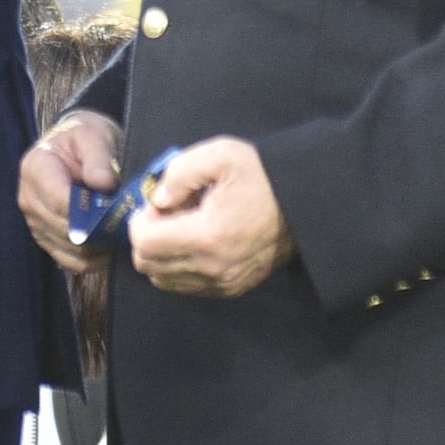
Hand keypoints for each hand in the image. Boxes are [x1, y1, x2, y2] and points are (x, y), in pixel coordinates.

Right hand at [21, 110, 123, 262]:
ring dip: (98, 247)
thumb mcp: (94, 135)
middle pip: (65, 230)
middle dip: (98, 230)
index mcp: (36, 168)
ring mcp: (35, 222)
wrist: (77, 146)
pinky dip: (92, 259)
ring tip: (120, 234)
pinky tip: (109, 244)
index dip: (90, 212)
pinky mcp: (47, 238)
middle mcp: (28, 198)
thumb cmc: (85, 137)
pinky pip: (70, 261)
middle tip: (127, 226)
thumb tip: (102, 183)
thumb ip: (98, 157)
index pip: (59, 201)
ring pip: (69, 250)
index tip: (116, 212)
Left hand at [127, 137, 291, 298]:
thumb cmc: (261, 176)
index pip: (144, 243)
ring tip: (184, 228)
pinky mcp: (231, 289)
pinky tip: (197, 242)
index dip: (142, 220)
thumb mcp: (220, 155)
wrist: (302, 204)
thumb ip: (179, 173)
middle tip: (170, 213)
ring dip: (163, 253)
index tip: (161, 203)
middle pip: (148, 265)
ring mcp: (222, 282)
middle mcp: (212, 267)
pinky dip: (180, 266)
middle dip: (148, 237)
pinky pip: (186, 286)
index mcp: (207, 236)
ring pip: (163, 279)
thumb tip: (158, 200)